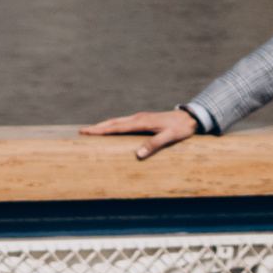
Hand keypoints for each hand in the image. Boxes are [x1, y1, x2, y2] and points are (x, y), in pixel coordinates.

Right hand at [80, 108, 200, 159]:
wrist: (190, 118)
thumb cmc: (180, 129)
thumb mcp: (169, 137)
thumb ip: (153, 145)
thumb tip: (138, 155)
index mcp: (141, 122)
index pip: (116, 127)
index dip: (101, 130)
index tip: (87, 132)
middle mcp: (138, 118)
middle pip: (113, 122)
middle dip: (97, 127)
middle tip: (82, 132)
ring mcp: (140, 117)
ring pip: (117, 121)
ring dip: (104, 126)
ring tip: (91, 131)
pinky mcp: (143, 119)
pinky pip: (123, 122)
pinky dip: (113, 125)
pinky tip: (111, 130)